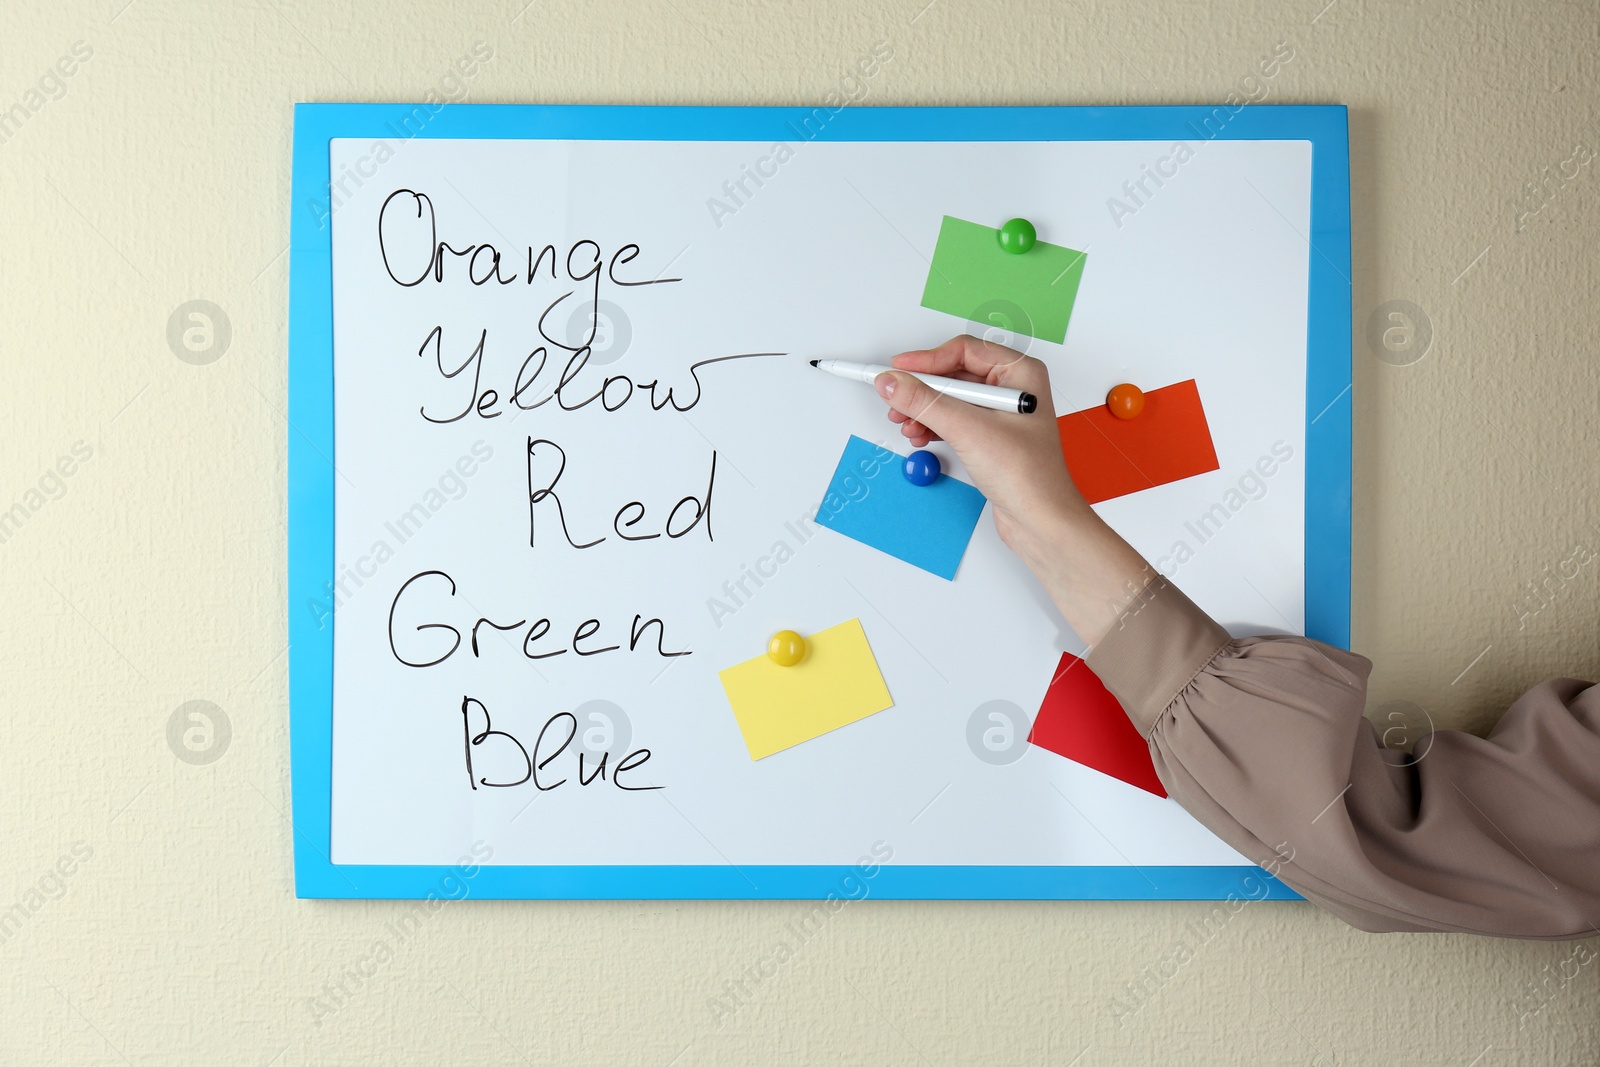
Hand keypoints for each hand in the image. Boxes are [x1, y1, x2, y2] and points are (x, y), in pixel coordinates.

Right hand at [872, 335, 1081, 553]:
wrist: (1040, 522)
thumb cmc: (1030, 477)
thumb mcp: (968, 430)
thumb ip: (925, 402)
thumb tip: (893, 383)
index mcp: (1020, 373)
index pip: (964, 351)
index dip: (927, 359)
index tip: (898, 371)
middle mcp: (1012, 390)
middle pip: (954, 374)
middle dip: (922, 390)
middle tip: (896, 398)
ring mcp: (1001, 415)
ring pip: (950, 399)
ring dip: (924, 410)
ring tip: (907, 423)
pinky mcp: (989, 437)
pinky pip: (954, 419)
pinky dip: (933, 425)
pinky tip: (921, 435)